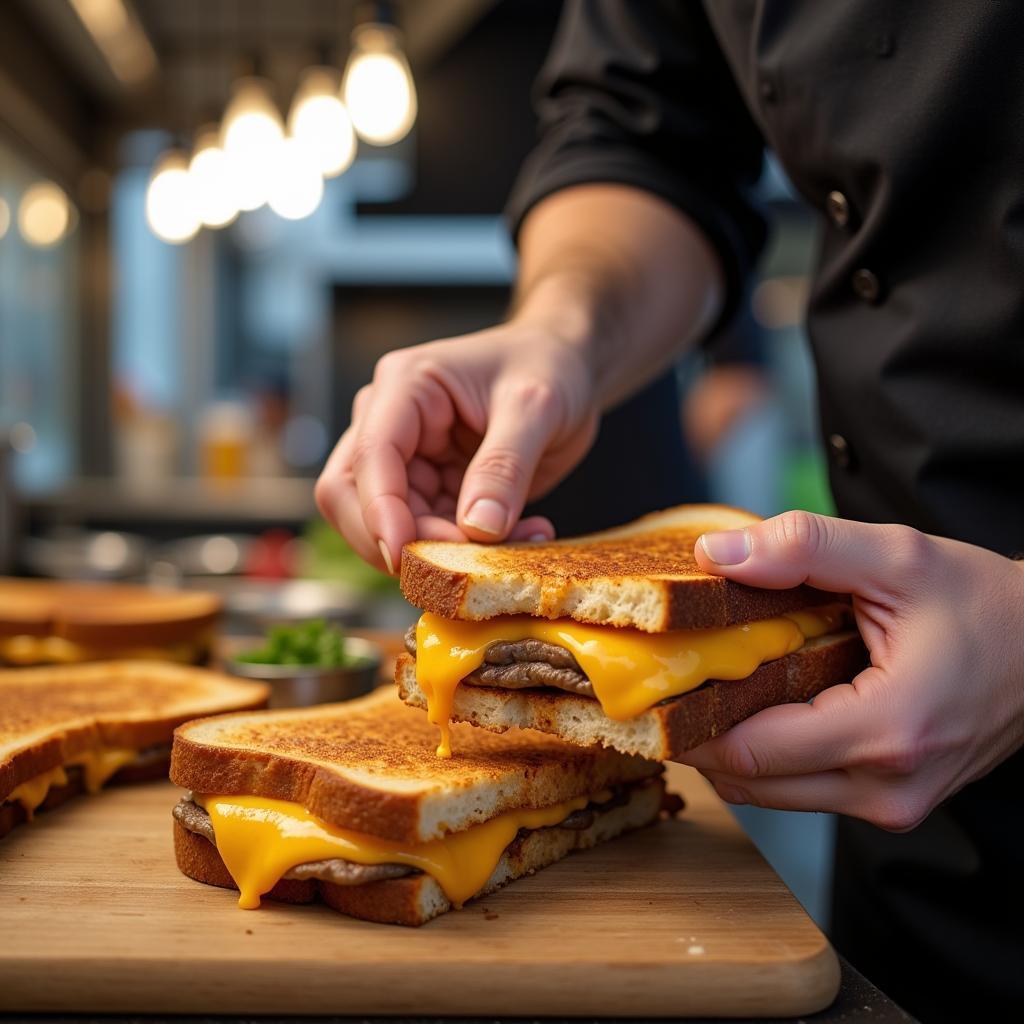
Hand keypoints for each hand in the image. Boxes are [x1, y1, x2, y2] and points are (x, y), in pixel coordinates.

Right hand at [314, 323, 598, 572]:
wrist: (566, 369)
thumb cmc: (547, 367)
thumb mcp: (536, 407)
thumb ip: (504, 466)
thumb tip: (477, 528)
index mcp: (405, 386)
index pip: (370, 455)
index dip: (378, 511)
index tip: (403, 555)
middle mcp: (390, 423)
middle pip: (352, 498)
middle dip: (398, 540)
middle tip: (460, 563)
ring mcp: (406, 460)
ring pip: (390, 527)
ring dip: (442, 551)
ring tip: (516, 542)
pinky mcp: (430, 491)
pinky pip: (429, 535)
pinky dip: (468, 550)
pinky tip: (522, 535)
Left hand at [683, 510, 1023, 830]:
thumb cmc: (985, 605)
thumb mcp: (897, 556)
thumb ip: (804, 548)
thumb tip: (717, 554)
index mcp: (886, 731)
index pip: (749, 751)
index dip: (687, 723)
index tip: (645, 690)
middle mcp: (886, 787)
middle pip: (750, 780)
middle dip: (701, 735)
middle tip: (668, 682)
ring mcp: (892, 804)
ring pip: (772, 793)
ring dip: (733, 747)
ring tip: (713, 686)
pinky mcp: (893, 801)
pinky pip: (804, 788)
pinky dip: (771, 753)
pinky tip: (762, 703)